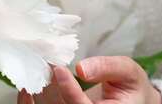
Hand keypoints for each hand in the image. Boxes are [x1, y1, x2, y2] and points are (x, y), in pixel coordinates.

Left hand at [17, 56, 161, 103]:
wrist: (132, 101)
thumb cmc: (131, 87)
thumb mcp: (128, 72)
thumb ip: (108, 67)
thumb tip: (81, 68)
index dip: (69, 89)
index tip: (59, 69)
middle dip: (48, 86)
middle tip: (42, 61)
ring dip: (38, 89)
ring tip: (36, 65)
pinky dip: (28, 99)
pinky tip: (30, 82)